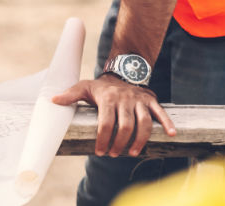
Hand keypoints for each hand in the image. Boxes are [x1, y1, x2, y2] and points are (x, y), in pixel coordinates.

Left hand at [52, 75, 175, 156]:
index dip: (103, 139)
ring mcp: (140, 100)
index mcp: (107, 98)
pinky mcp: (151, 100)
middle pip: (125, 126)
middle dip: (119, 143)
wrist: (124, 70)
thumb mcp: (84, 87)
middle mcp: (125, 99)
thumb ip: (70, 95)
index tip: (100, 151)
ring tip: (132, 153)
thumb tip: (52, 100)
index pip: (106, 123)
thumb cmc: (101, 85)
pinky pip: (161, 112)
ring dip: (140, 140)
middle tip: (114, 154)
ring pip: (144, 122)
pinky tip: (172, 134)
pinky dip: (168, 123)